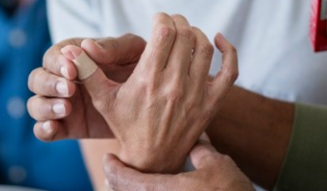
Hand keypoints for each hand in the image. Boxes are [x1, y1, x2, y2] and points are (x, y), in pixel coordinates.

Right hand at [27, 33, 146, 140]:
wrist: (153, 102)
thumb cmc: (141, 67)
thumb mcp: (132, 52)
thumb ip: (112, 47)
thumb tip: (88, 47)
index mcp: (74, 57)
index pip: (53, 55)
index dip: (58, 62)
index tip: (73, 70)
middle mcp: (62, 79)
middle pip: (37, 79)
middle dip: (49, 83)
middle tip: (70, 89)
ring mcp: (62, 103)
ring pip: (35, 104)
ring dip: (45, 106)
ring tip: (66, 108)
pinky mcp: (66, 127)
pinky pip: (44, 130)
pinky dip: (43, 129)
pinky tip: (54, 127)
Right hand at [75, 13, 237, 172]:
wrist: (151, 160)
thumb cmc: (125, 124)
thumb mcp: (104, 100)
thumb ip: (87, 72)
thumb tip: (72, 50)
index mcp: (148, 80)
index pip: (163, 32)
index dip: (162, 19)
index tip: (157, 20)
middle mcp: (174, 85)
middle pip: (185, 35)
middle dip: (178, 22)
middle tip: (170, 24)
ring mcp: (196, 94)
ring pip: (204, 48)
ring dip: (197, 33)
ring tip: (185, 34)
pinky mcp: (211, 103)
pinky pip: (230, 70)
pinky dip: (228, 50)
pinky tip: (218, 40)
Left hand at [104, 134, 254, 190]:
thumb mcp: (216, 165)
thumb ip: (200, 150)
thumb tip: (194, 140)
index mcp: (159, 190)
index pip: (122, 180)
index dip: (112, 168)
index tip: (109, 158)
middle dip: (117, 182)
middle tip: (113, 172)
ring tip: (131, 183)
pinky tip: (155, 190)